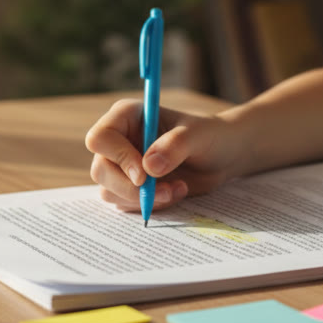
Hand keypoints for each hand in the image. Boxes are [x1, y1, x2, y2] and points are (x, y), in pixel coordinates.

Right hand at [84, 99, 241, 212]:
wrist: (221, 156)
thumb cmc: (209, 136)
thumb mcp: (198, 135)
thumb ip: (174, 145)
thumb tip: (148, 167)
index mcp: (127, 116)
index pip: (100, 138)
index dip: (118, 158)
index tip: (143, 175)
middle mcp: (119, 140)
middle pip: (100, 170)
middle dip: (131, 188)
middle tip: (165, 192)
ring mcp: (122, 165)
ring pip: (110, 191)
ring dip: (143, 199)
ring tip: (177, 189)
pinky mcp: (130, 186)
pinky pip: (126, 204)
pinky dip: (151, 205)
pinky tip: (175, 192)